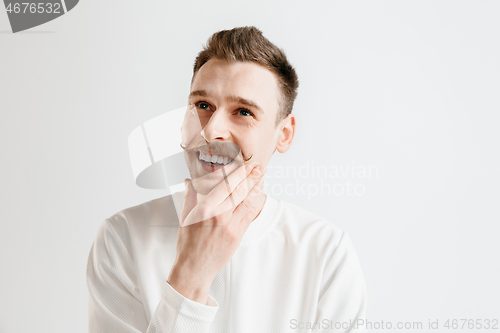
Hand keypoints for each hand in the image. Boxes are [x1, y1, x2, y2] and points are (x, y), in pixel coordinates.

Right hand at [167, 162, 265, 303]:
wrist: (194, 268)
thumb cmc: (187, 244)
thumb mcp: (185, 218)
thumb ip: (189, 197)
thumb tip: (190, 181)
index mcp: (205, 209)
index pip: (224, 185)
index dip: (236, 173)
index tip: (243, 164)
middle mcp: (219, 216)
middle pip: (238, 191)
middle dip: (250, 177)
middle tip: (259, 166)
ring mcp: (230, 226)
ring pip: (246, 202)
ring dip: (255, 188)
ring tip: (262, 177)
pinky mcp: (237, 235)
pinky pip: (249, 216)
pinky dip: (254, 203)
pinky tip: (258, 196)